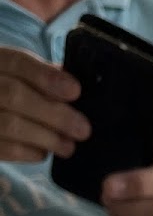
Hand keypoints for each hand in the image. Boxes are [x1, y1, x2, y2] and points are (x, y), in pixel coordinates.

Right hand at [0, 47, 89, 161]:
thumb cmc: (10, 91)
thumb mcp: (22, 76)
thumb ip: (44, 78)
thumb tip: (74, 88)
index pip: (17, 62)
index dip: (46, 77)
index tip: (75, 90)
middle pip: (14, 95)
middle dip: (54, 114)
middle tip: (83, 129)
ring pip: (11, 125)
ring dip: (47, 138)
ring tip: (68, 146)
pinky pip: (7, 149)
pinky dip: (31, 152)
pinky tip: (44, 151)